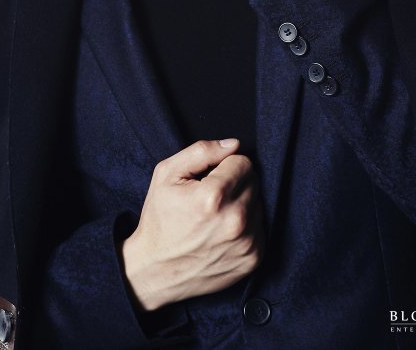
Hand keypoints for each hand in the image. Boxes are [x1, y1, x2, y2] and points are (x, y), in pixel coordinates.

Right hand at [121, 139, 263, 310]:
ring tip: (216, 216)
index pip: (243, 162)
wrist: (154, 272)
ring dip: (242, 204)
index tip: (209, 179)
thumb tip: (233, 144)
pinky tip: (223, 231)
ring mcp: (247, 243)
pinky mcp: (253, 259)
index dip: (225, 166)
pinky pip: (261, 227)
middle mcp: (236, 221)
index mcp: (214, 196)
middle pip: (254, 181)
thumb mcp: (167, 174)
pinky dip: (246, 225)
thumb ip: (202, 151)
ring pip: (259, 203)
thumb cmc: (159, 220)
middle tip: (211, 198)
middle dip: (235, 183)